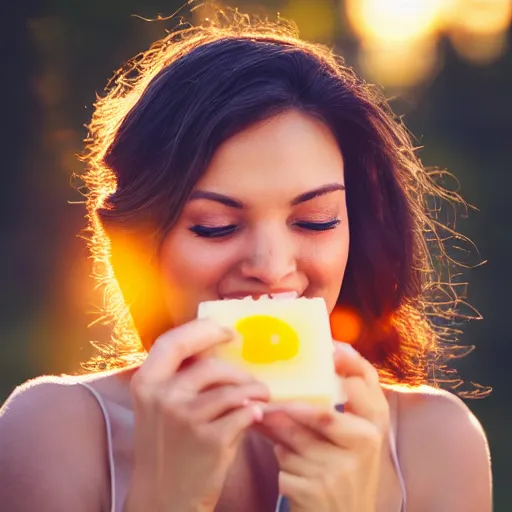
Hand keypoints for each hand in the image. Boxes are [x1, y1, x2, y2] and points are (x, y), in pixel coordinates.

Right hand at [124, 319, 269, 511]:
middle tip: (250, 377)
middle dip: (237, 370)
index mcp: (147, 382)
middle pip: (211, 365)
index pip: (174, 341)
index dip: (204, 330)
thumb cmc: (167, 444)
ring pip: (232, 389)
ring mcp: (185, 418)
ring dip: (253, 390)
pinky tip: (254, 416)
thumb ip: (179, 376)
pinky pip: (243, 412)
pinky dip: (253, 412)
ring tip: (259, 396)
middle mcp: (162, 396)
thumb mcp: (160, 406)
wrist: (163, 497)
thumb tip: (218, 346)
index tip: (228, 331)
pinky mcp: (209, 440)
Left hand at [256, 343, 388, 511]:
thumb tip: (315, 362)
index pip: (363, 385)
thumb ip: (339, 405)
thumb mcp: (354, 437)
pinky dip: (280, 464)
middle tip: (259, 395)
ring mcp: (340, 471)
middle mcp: (363, 446)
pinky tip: (286, 465)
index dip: (348, 363)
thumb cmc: (347, 468)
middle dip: (287, 408)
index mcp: (374, 425)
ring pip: (293, 440)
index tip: (329, 348)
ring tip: (264, 424)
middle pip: (319, 414)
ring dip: (276, 435)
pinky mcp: (317, 492)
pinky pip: (284, 466)